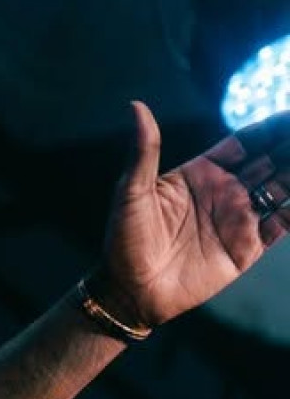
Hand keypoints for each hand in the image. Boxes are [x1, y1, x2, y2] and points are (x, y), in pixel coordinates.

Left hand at [96, 102, 289, 327]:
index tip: (289, 115)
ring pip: (282, 189)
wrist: (132, 292)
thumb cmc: (125, 240)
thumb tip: (136, 106)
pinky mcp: (247, 248)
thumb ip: (144, 152)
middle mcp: (226, 191)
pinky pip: (282, 225)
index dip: (270, 129)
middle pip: (270, 161)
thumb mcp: (132, 192)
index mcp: (202, 172)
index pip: (245, 143)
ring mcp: (239, 219)